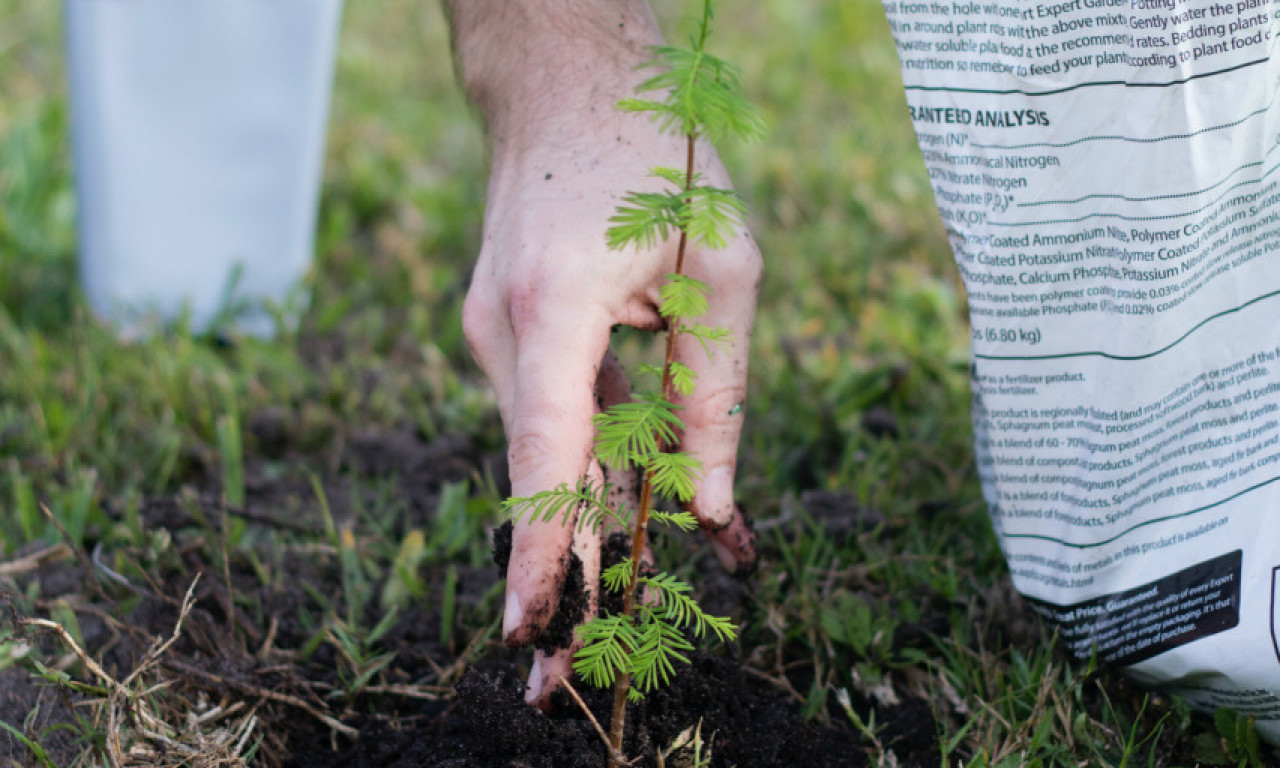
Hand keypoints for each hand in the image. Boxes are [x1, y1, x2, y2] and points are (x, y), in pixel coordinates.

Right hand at [449, 0, 760, 706]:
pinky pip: (554, 418)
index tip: (529, 630)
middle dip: (553, 580)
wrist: (564, 84)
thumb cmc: (654, 156)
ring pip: (550, 455)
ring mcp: (495, 338)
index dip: (538, 552)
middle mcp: (503, 336)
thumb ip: (715, 391)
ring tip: (642, 598)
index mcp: (553, 312)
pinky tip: (640, 508)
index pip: (542, 456)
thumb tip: (709, 505)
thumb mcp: (722, 266)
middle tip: (552, 683)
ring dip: (592, 525)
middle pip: (537, 479)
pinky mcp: (508, 338)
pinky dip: (593, 468)